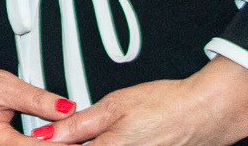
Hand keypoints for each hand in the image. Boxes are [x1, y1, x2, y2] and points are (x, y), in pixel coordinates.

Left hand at [43, 57, 247, 144]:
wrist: (205, 112)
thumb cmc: (166, 105)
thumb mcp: (114, 105)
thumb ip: (78, 124)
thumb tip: (47, 133)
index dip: (52, 145)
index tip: (42, 140)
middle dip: (70, 145)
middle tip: (65, 136)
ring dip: (88, 145)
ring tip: (97, 134)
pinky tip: (108, 140)